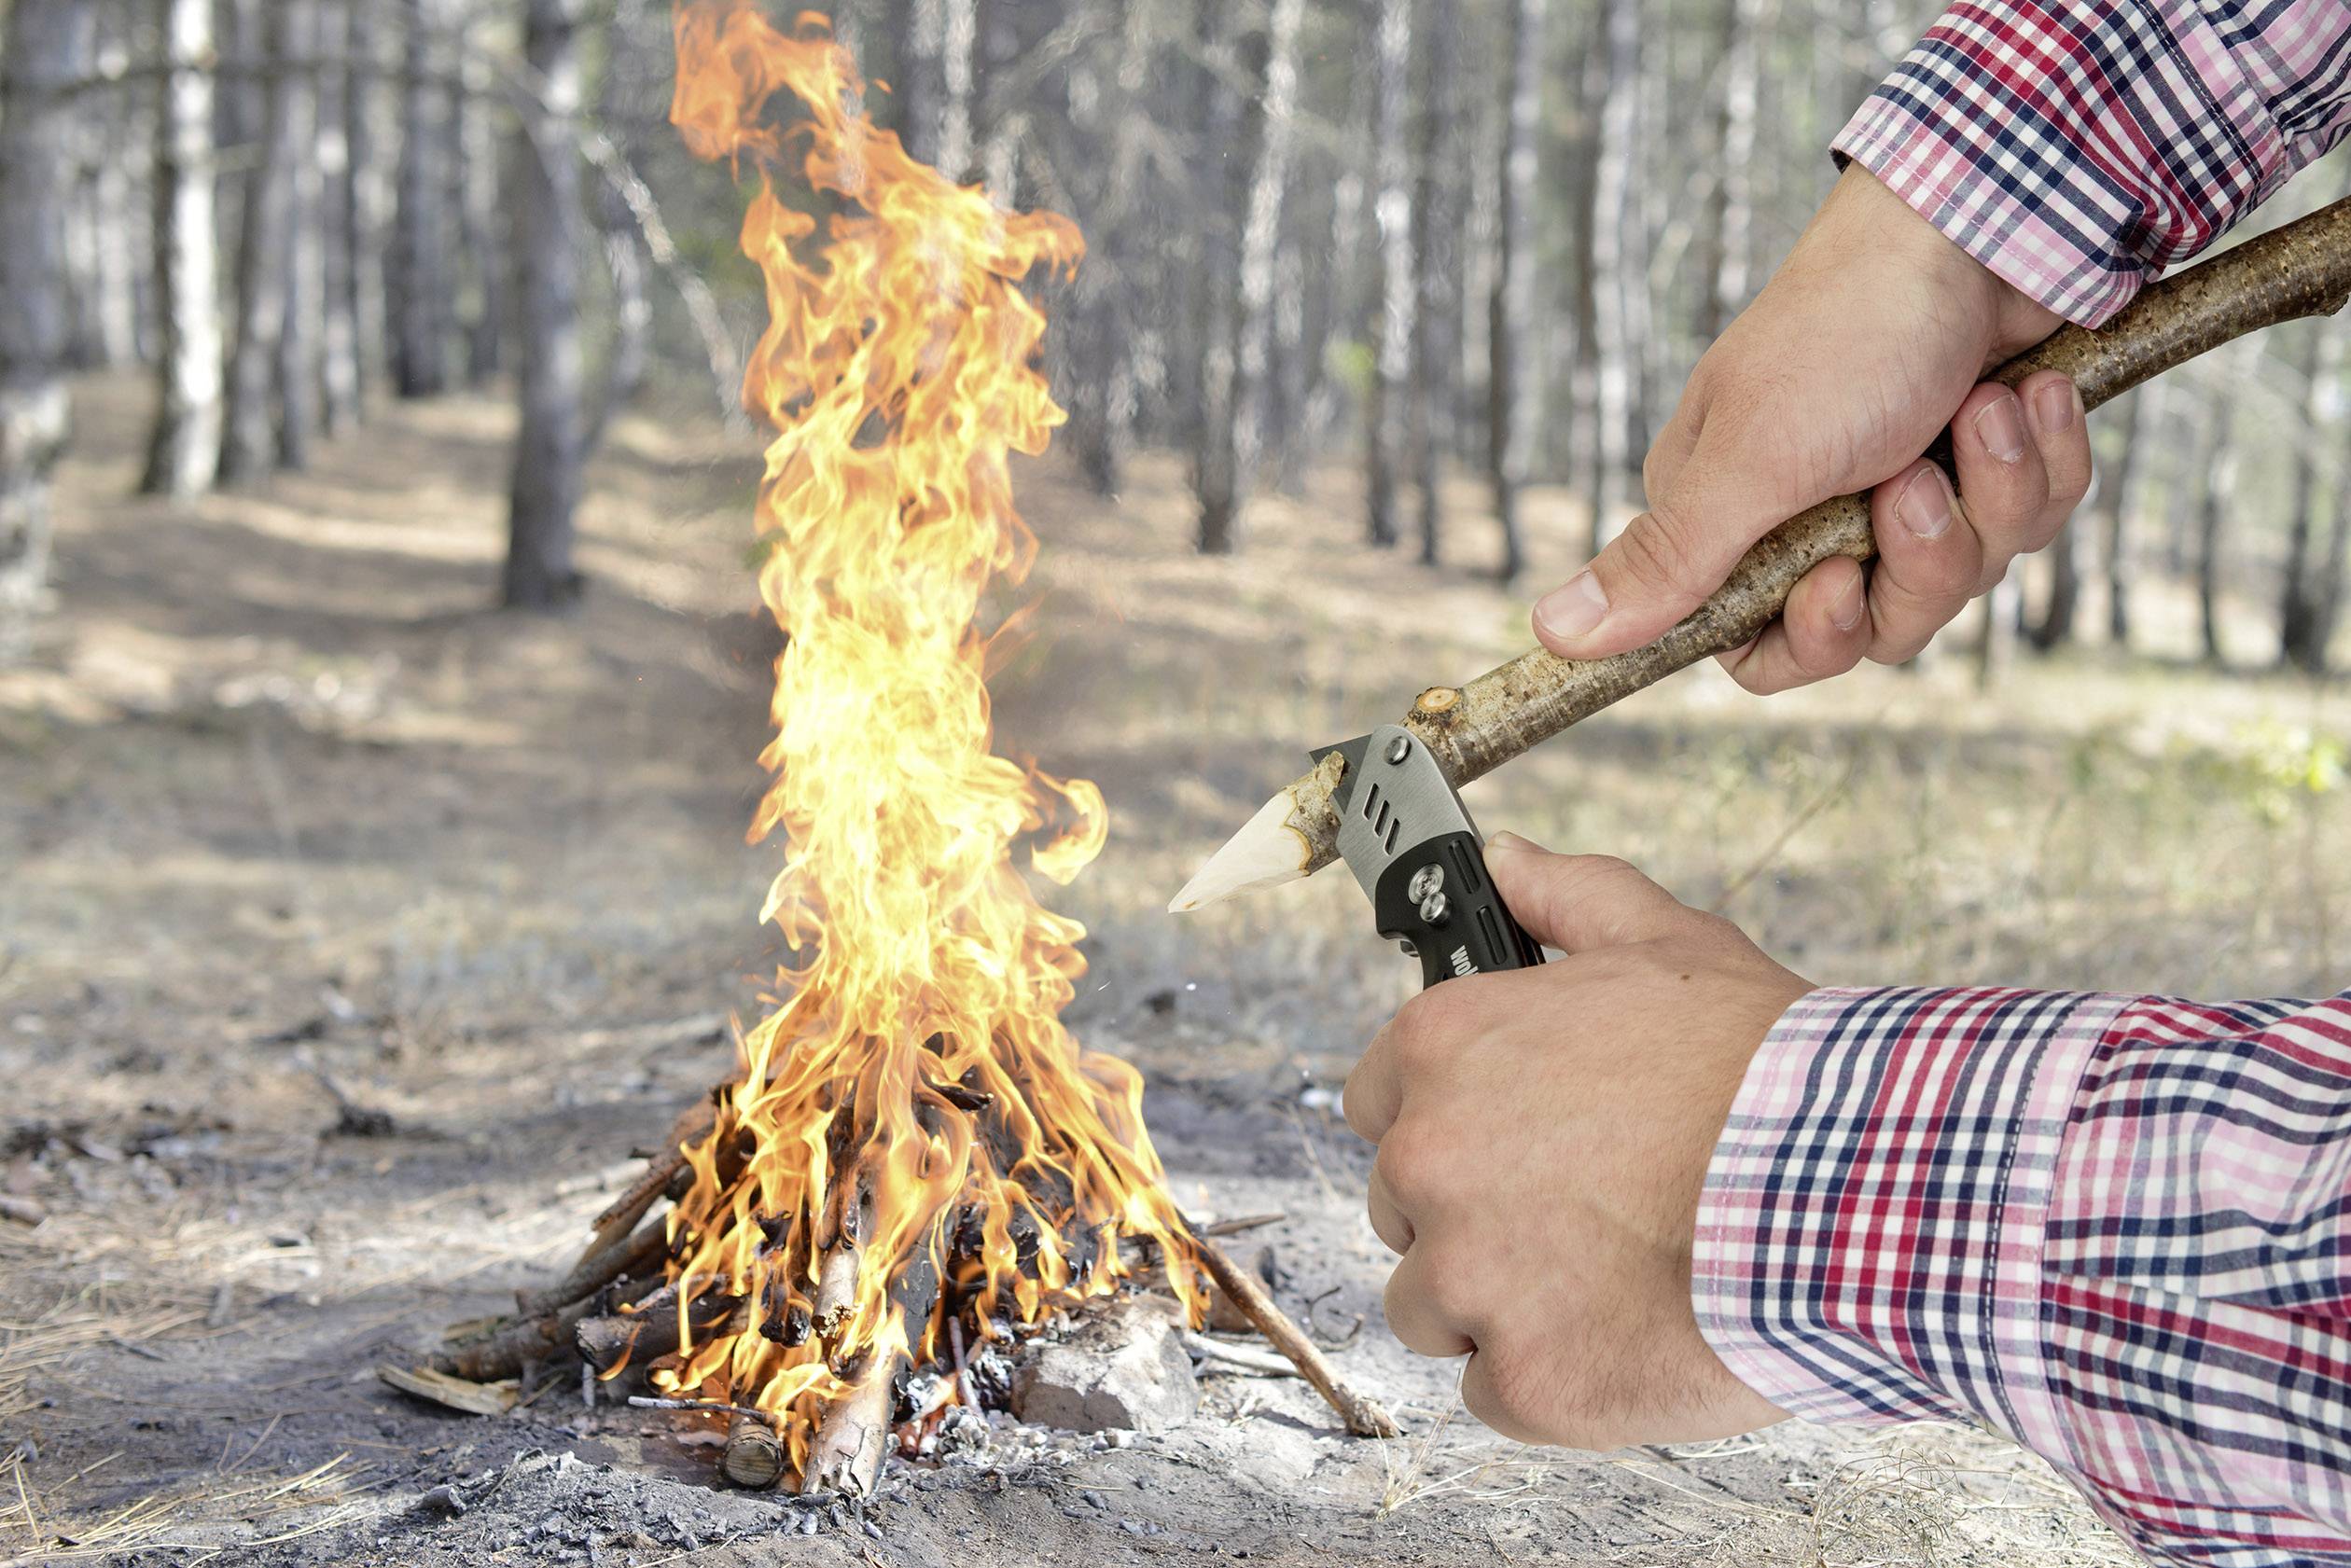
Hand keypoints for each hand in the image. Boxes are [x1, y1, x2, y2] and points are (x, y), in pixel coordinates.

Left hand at [1342, 835, 1806, 1447]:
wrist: (1858, 1192)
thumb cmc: (1765, 1069)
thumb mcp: (1667, 943)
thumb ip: (1566, 897)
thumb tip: (1504, 860)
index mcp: (1443, 1050)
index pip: (1377, 1100)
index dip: (1445, 1122)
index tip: (1507, 1139)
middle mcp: (1429, 1159)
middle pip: (1401, 1208)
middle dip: (1472, 1215)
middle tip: (1581, 1208)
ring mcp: (1469, 1278)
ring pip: (1433, 1307)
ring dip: (1502, 1302)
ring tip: (1610, 1275)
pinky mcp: (1524, 1380)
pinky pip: (1497, 1391)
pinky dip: (1555, 1378)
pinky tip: (1631, 1333)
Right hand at [1532, 166, 2093, 692]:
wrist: (1985, 219)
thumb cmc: (1851, 329)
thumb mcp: (1749, 461)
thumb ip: (1665, 562)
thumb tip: (1552, 633)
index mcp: (1733, 516)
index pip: (1759, 650)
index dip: (1812, 637)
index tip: (1835, 580)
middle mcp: (1815, 511)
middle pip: (1877, 627)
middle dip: (1920, 559)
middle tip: (1915, 476)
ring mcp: (1909, 487)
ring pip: (1966, 575)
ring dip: (1991, 492)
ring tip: (1983, 409)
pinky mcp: (1990, 461)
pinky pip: (2032, 517)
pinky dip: (2042, 458)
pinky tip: (2032, 393)